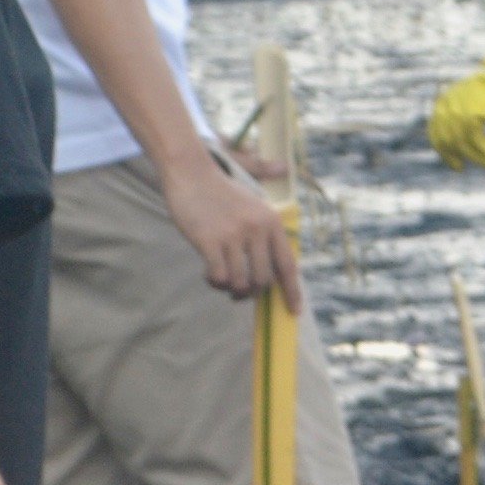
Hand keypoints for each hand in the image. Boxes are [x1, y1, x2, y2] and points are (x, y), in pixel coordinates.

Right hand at [158, 145, 297, 307]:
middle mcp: (256, 229)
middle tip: (241, 292)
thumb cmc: (221, 192)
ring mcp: (233, 235)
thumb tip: (275, 259)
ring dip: (232, 290)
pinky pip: (219, 277)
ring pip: (240, 283)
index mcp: (272, 221)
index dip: (292, 292)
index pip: (288, 265)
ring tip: (224, 283)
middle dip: (252, 293)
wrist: (191, 173)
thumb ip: (267, 229)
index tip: (294, 311)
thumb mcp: (254, 203)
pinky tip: (209, 274)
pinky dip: (215, 282)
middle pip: (263, 280)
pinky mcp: (209, 241)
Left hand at [425, 69, 484, 170]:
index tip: (456, 164)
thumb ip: (462, 117)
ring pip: (461, 143)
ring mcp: (458, 108)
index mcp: (444, 100)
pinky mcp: (471, 113)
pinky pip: (475, 140)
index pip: (436, 132)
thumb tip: (459, 146)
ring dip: (475, 157)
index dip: (444, 152)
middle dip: (455, 157)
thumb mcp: (473, 101)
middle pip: (446, 140)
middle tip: (466, 167)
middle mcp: (447, 104)